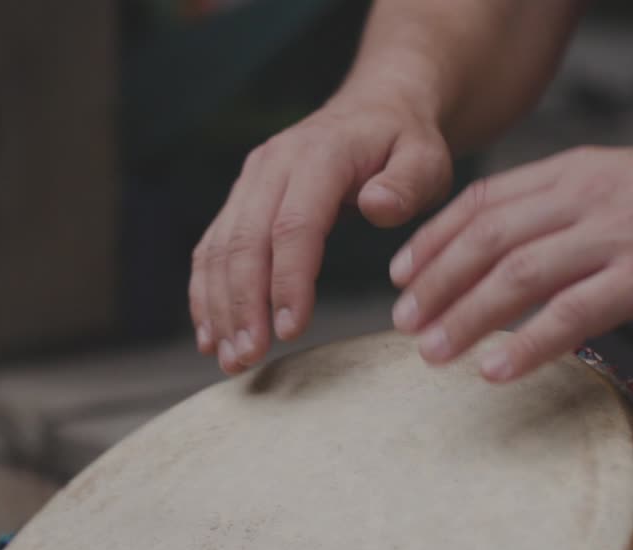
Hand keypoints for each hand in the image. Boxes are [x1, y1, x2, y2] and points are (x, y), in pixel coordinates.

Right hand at [190, 91, 453, 372]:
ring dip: (220, 306)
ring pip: (220, 248)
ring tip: (230, 358)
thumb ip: (408, 183)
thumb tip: (376, 206)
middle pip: (245, 241)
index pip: (294, 225)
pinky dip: (207, 291)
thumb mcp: (426, 157)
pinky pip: (213, 247)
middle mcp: (273, 165)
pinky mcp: (242, 198)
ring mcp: (251, 180)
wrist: (376, 108)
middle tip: (248, 358)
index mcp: (320, 155)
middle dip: (242, 305)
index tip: (290, 329)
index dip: (288, 280)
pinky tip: (212, 333)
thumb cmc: (405, 142)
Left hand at [389, 146, 632, 381]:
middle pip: (487, 239)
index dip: (433, 240)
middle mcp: (585, 196)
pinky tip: (495, 370)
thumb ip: (568, 212)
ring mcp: (615, 236)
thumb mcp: (624, 186)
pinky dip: (527, 344)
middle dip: (435, 283)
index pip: (483, 201)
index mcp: (575, 171)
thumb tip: (514, 258)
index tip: (401, 275)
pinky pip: (571, 314)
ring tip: (431, 353)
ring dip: (466, 316)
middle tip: (403, 323)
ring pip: (517, 275)